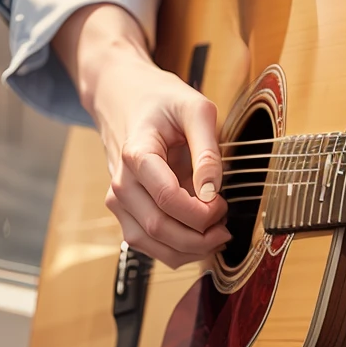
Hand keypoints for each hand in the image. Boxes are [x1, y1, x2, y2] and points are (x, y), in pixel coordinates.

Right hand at [55, 5, 230, 268]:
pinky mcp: (124, 210)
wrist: (123, 98)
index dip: (201, 212)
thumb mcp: (194, 109)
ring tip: (217, 233)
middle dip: (199, 236)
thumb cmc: (161, 100)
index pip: (168, 199)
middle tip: (226, 224)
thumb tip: (213, 192)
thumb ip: (207, 150)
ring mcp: (119, 200)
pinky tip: (198, 236)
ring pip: (151, 244)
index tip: (223, 203)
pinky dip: (175, 248)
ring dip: (188, 249)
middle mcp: (121, 183)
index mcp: (137, 155)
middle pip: (158, 227)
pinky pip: (147, 242)